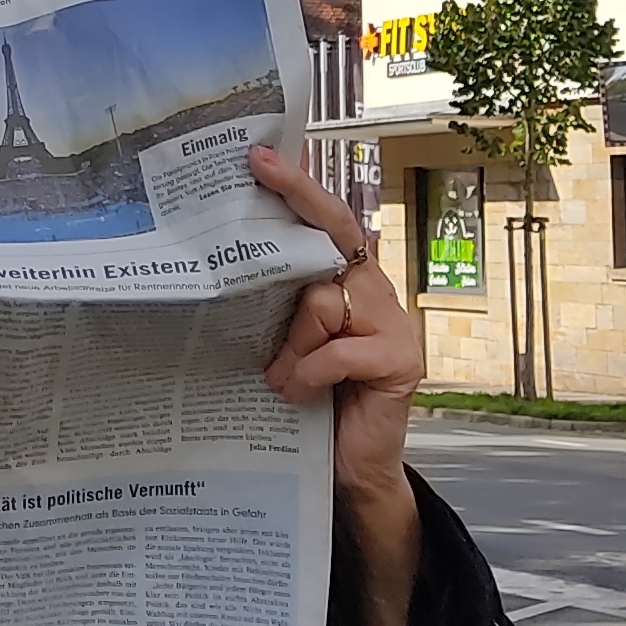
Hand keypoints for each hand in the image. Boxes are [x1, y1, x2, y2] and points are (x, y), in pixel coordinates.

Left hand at [249, 142, 423, 625]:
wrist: (352, 469)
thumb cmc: (312, 399)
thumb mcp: (288, 343)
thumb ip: (278, 305)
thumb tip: (224, 262)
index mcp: (345, 281)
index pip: (327, 220)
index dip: (299, 186)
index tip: (260, 156)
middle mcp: (373, 290)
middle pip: (332, 237)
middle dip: (298, 200)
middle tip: (259, 170)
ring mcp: (393, 323)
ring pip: (324, 299)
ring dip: (292, 340)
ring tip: (279, 376)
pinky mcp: (401, 360)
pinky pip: (341, 349)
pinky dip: (310, 370)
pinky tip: (294, 392)